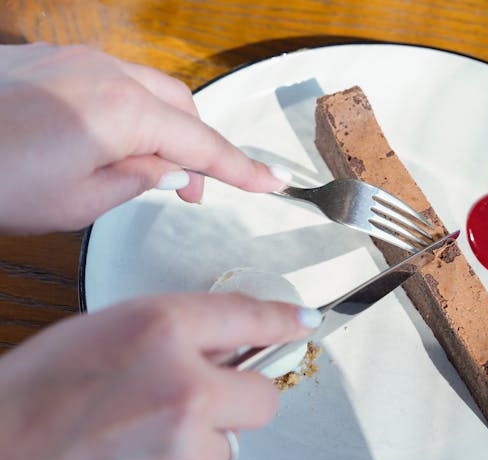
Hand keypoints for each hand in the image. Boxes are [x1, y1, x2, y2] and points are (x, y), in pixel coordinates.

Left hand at [0, 43, 286, 233]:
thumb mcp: (79, 203)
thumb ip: (138, 180)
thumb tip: (168, 171)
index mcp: (122, 112)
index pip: (202, 145)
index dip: (242, 169)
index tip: (272, 182)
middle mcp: (104, 73)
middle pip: (180, 107)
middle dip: (195, 148)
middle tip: (195, 193)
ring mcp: (72, 60)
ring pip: (146, 90)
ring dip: (160, 129)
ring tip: (147, 170)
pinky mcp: (45, 59)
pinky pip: (108, 80)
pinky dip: (125, 111)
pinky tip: (107, 140)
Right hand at [0, 292, 317, 459]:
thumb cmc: (23, 407)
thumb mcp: (97, 338)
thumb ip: (168, 337)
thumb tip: (225, 346)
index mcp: (157, 332)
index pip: (245, 315)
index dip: (281, 319)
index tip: (304, 321)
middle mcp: (183, 389)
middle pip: (263, 397)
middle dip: (236, 402)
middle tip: (188, 409)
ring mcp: (187, 455)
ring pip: (228, 448)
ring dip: (195, 448)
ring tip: (132, 451)